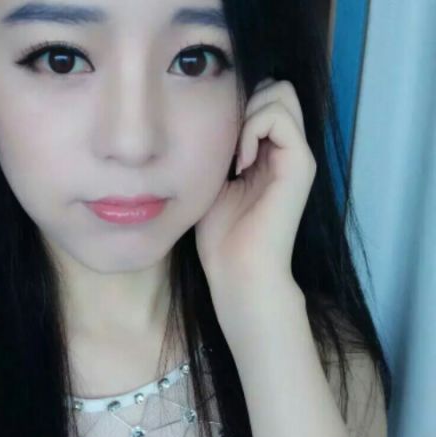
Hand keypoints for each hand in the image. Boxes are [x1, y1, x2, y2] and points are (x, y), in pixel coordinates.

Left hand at [195, 78, 315, 306]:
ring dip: (247, 115)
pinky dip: (251, 130)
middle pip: (277, 88)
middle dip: (245, 102)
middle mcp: (287, 151)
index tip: (215, 142)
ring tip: (233, 158)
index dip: (237, 106)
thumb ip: (220, 150)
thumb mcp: (213, 183)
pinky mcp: (300, 165)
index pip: (263, 99)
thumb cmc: (221, 238)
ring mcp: (297, 156)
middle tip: (226, 143)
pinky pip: (278, 117)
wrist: (238, 271)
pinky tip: (238, 164)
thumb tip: (212, 117)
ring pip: (280, 93)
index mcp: (269, 155)